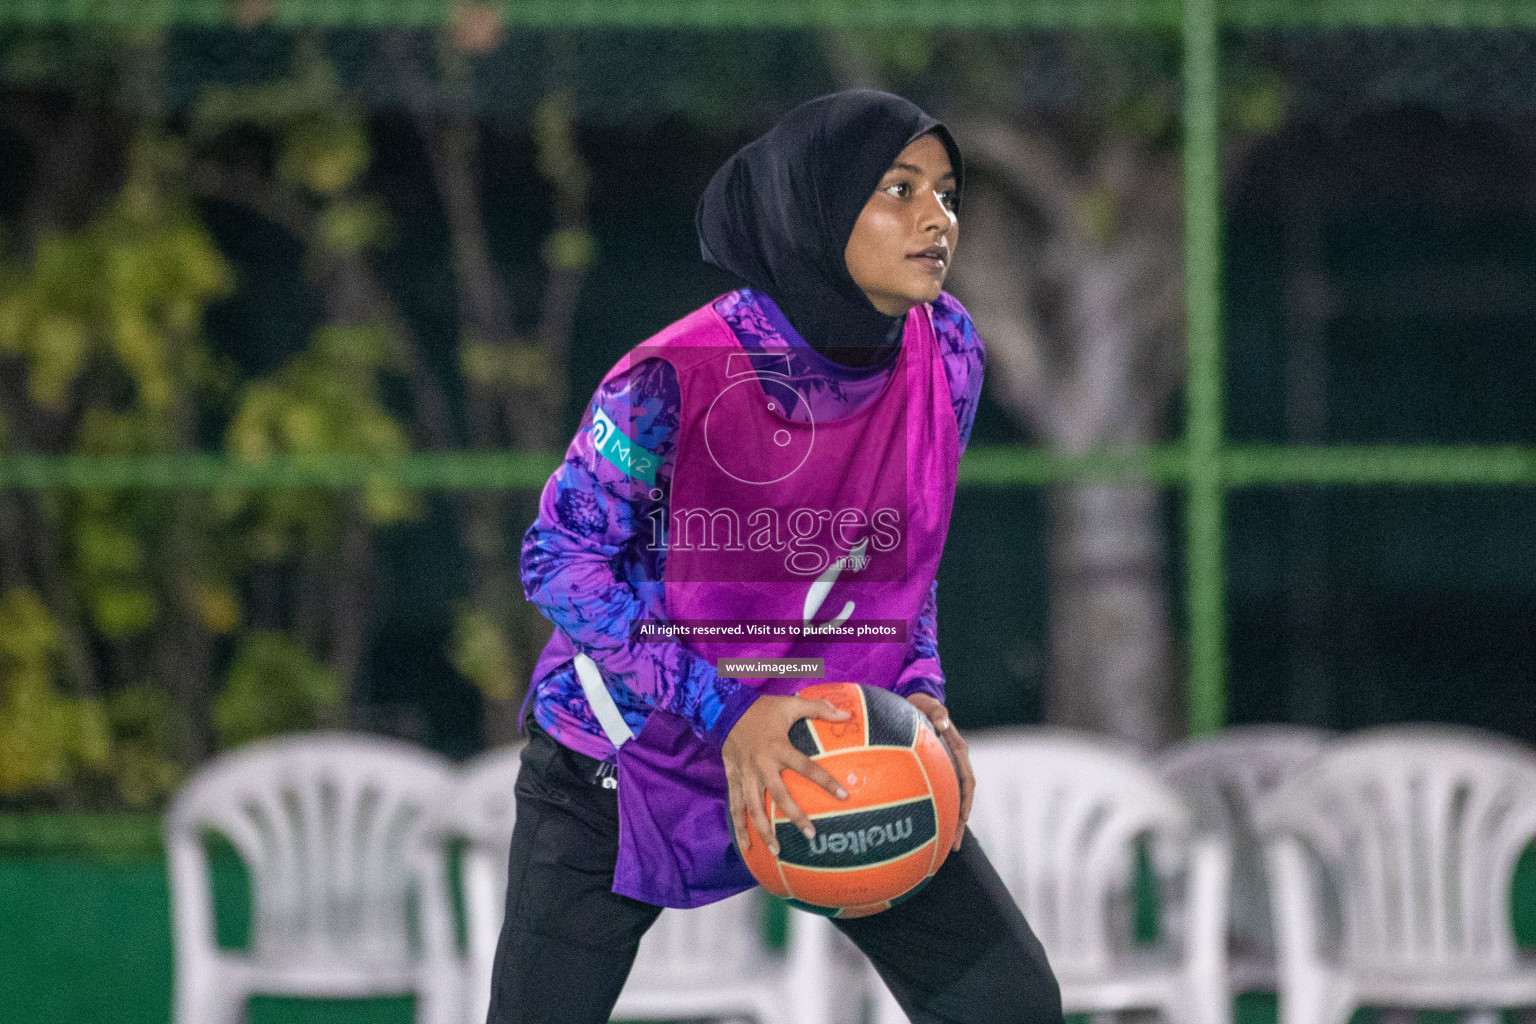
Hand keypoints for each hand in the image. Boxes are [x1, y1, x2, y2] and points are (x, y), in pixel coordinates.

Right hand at [723, 693, 850, 854]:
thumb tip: (847, 715)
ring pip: (755, 808)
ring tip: (777, 851)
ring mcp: (746, 775)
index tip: (844, 795)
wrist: (725, 710)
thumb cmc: (763, 709)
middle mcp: (762, 765)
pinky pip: (736, 806)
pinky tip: (746, 846)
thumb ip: (819, 708)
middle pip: (780, 796)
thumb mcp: (791, 704)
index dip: (826, 781)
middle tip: (811, 834)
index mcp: (779, 748)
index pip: (806, 767)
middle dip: (795, 816)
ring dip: (765, 830)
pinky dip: (739, 826)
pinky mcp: (734, 779)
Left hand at [906, 693, 972, 851]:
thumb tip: (943, 725)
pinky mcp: (937, 773)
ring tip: (946, 849)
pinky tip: (928, 830)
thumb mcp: (929, 705)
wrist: (917, 703)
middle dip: (961, 823)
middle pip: (963, 798)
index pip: (968, 781)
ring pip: (953, 801)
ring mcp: (947, 771)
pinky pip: (939, 796)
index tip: (964, 819)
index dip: (966, 800)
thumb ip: (937, 713)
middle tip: (955, 846)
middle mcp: (957, 764)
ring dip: (951, 824)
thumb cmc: (923, 705)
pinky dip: (938, 813)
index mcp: (959, 752)